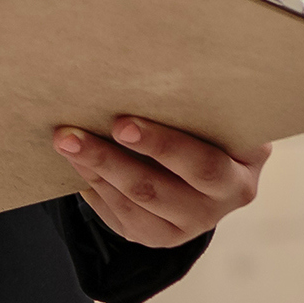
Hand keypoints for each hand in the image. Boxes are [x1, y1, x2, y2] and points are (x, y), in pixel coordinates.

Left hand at [51, 115, 266, 248]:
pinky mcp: (158, 235)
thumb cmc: (208, 124)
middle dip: (112, 161)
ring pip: (134, 202)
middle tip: (71, 135)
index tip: (121, 124)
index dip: (162, 145)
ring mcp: (187, 225)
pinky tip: (75, 161)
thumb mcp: (216, 115)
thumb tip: (140, 66)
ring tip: (64, 142)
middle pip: (158, 188)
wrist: (208, 163)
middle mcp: (217, 205)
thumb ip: (195, 101)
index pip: (203, 163)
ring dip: (94, 169)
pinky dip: (94, 186)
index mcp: (240, 173)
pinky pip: (120, 216)